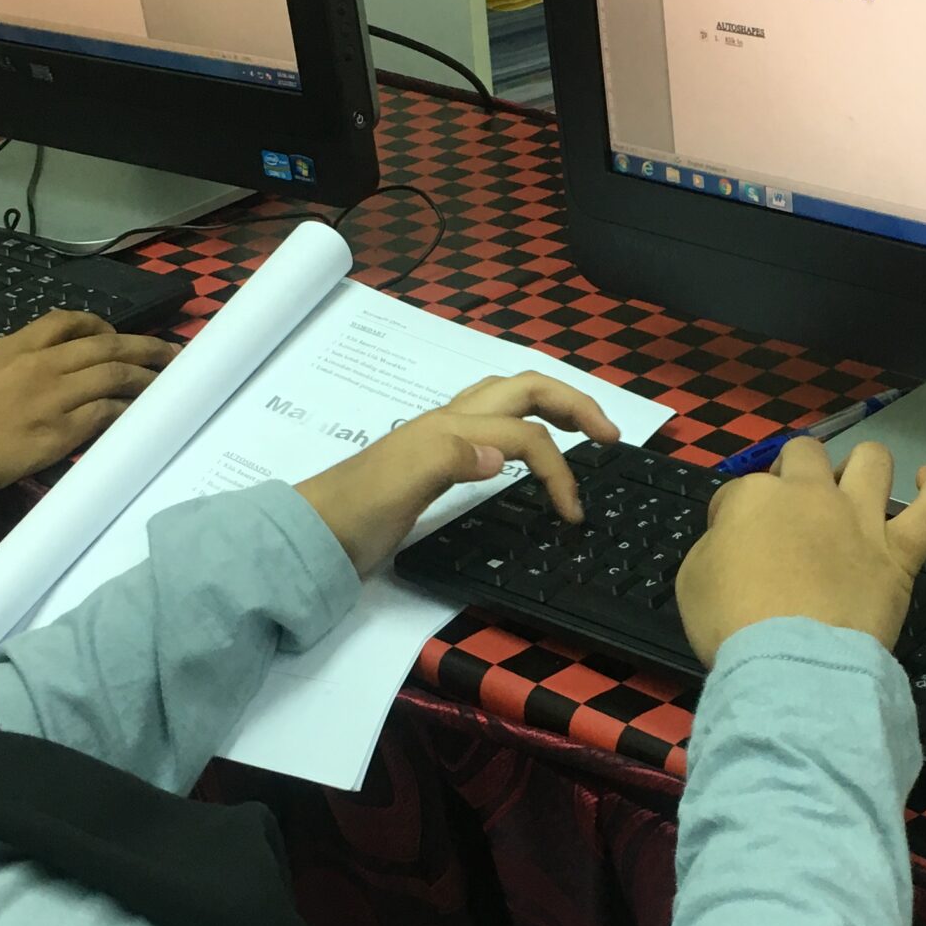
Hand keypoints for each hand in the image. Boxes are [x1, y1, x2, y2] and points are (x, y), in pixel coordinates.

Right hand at [0, 311, 177, 529]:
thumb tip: (41, 368)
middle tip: (170, 353)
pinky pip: (105, 414)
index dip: (102, 325)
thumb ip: (13, 365)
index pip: (67, 321)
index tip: (118, 334)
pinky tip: (140, 414)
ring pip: (113, 376)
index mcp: (15, 346)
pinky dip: (127, 410)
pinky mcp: (58, 432)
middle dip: (143, 347)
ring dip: (145, 378)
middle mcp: (39, 365)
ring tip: (166, 383)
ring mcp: (52, 397)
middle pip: (105, 346)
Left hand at [297, 370, 620, 575]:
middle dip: (574, 403)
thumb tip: (504, 456)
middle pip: (526, 390)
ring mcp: (444, 442)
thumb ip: (451, 458)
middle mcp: (452, 425)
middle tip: (612, 435)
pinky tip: (527, 453)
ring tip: (583, 430)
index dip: (560, 469)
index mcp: (452, 428)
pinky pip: (495, 429)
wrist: (314, 535)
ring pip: (510, 403)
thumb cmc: (356, 512)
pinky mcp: (437, 463)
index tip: (574, 515)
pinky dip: (527, 430)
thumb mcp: (402, 482)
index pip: (528, 434)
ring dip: (552, 408)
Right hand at [676, 434, 925, 666]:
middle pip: (805, 455)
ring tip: (856, 482)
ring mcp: (860, 519)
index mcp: (754, 497)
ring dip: (862, 464)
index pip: (740, 491)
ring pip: (872, 461)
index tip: (733, 544)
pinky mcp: (900, 552)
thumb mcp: (692, 580)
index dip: (734, 515)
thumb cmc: (733, 625)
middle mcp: (811, 494)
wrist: (792, 661)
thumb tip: (733, 538)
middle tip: (790, 507)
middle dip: (794, 470)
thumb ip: (714, 546)